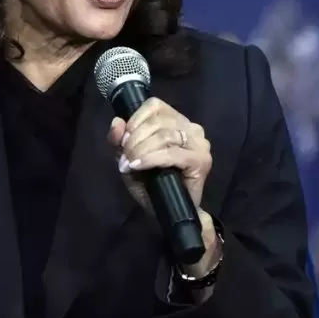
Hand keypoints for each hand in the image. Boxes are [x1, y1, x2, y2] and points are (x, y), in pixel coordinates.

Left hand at [106, 98, 211, 213]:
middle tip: (124, 158)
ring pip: (163, 135)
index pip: (155, 105)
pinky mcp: (201, 160)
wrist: (172, 212)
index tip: (123, 140)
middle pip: (157, 121)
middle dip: (134, 139)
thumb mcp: (129, 158)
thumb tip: (117, 122)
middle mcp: (192, 128)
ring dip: (140, 150)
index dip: (135, 119)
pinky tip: (138, 166)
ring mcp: (199, 144)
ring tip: (130, 164)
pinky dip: (150, 159)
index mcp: (177, 121)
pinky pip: (171, 153)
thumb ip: (120, 139)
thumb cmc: (153, 184)